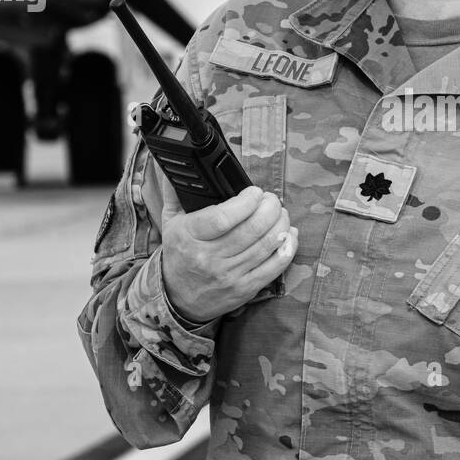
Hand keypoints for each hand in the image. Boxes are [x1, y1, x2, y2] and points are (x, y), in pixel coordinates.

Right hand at [159, 183, 297, 321]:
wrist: (177, 297)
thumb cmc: (179, 253)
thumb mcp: (170, 223)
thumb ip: (176, 192)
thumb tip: (179, 162)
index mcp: (190, 236)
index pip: (223, 217)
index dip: (246, 202)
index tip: (255, 192)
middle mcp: (209, 257)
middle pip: (252, 229)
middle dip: (270, 208)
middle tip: (271, 199)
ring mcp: (229, 275)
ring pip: (266, 245)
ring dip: (281, 223)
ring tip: (280, 212)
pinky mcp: (246, 288)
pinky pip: (275, 266)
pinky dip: (288, 247)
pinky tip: (289, 234)